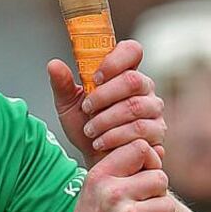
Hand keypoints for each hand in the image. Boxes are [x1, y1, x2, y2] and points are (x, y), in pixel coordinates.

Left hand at [47, 40, 165, 166]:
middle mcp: (144, 87)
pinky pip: (139, 130)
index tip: (94, 78)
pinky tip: (100, 142)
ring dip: (105, 120)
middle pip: (132, 80)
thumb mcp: (67, 106)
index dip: (115, 60)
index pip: (131, 50)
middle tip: (86, 109)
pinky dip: (114, 137)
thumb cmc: (85, 128)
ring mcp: (153, 109)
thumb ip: (61, 85)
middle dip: (104, 96)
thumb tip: (53, 64)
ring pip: (134, 107)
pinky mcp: (157, 131)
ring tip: (89, 130)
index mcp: (123, 73)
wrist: (96, 160)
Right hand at [55, 139, 179, 211]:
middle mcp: (113, 193)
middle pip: (160, 178)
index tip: (138, 180)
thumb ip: (119, 172)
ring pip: (168, 205)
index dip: (147, 164)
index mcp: (99, 177)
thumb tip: (156, 152)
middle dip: (155, 195)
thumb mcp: (93, 194)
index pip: (140, 149)